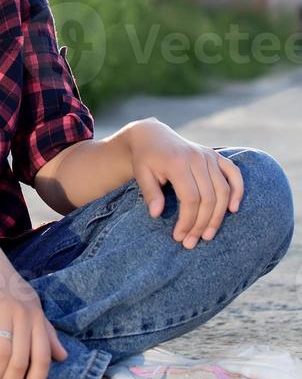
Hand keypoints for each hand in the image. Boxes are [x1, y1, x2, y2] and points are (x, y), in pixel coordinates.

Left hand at [125, 118, 243, 249]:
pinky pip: (234, 173)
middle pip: (208, 198)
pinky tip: (233, 210)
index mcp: (178, 162)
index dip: (187, 221)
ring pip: (223, 191)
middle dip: (201, 224)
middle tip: (191, 243)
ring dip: (218, 216)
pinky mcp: (216, 155)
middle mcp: (197, 158)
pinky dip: (237, 191)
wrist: (153, 136)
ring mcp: (209, 155)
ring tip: (208, 235)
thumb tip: (156, 214)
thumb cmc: (146, 159)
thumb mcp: (141, 174)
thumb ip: (150, 193)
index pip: (190, 198)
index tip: (179, 237)